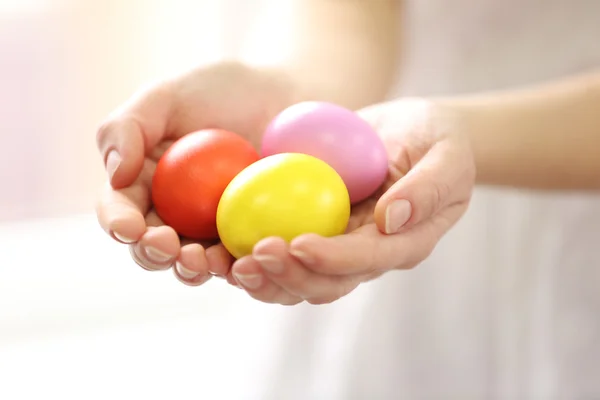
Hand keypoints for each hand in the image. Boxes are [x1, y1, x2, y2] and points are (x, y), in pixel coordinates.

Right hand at [95, 62, 297, 284]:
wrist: (283, 101)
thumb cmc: (222, 92)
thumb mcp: (167, 96)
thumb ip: (127, 128)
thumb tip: (116, 176)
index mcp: (142, 183)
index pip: (119, 210)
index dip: (119, 224)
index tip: (131, 228)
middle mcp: (171, 213)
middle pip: (150, 247)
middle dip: (152, 254)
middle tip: (168, 245)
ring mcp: (209, 229)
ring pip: (191, 263)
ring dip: (190, 269)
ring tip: (200, 259)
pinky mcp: (246, 237)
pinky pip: (237, 261)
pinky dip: (235, 269)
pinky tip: (240, 263)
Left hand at [228, 98, 475, 304]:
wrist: (418, 134)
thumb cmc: (439, 141)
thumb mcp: (447, 156)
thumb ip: (427, 188)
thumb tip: (391, 217)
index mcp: (403, 243)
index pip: (366, 259)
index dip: (332, 259)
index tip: (299, 245)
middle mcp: (367, 254)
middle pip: (326, 283)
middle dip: (288, 277)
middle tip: (251, 259)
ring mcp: (340, 245)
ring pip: (298, 279)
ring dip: (264, 278)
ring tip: (228, 264)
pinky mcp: (317, 230)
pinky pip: (283, 252)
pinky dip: (253, 255)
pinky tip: (222, 244)